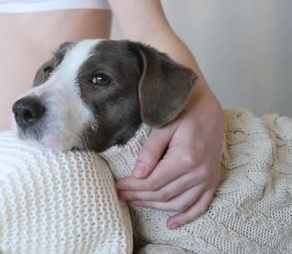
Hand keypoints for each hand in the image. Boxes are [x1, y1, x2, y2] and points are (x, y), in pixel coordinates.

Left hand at [116, 87, 223, 228]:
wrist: (209, 107)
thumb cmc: (183, 111)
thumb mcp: (163, 126)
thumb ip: (150, 151)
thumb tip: (137, 174)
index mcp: (185, 158)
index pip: (153, 182)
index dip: (133, 187)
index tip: (118, 185)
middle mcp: (199, 172)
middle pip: (163, 194)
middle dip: (139, 196)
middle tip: (120, 194)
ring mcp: (208, 178)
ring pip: (178, 203)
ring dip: (156, 207)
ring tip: (136, 203)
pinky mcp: (213, 180)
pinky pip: (201, 205)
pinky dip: (187, 216)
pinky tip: (171, 223)